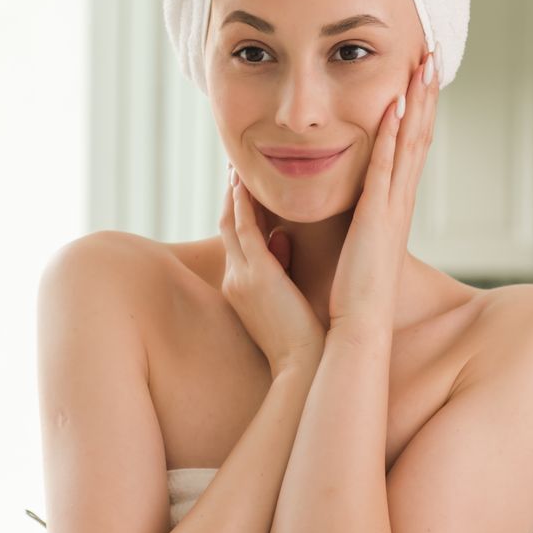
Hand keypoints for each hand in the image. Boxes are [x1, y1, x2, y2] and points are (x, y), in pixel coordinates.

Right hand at [220, 164, 325, 376]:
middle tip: (234, 170)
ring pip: (231, 223)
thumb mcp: (287, 297)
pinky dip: (242, 203)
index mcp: (241, 288)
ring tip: (237, 168)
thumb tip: (283, 237)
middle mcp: (234, 279)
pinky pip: (243, 228)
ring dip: (233, 193)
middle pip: (227, 228)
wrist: (306, 365)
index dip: (239, 213)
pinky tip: (245, 183)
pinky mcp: (256, 273)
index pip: (236, 242)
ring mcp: (241, 276)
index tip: (245, 191)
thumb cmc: (305, 338)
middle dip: (230, 198)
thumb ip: (282, 265)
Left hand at [329, 49, 437, 330]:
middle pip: (419, 135)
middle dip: (426, 94)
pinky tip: (396, 104)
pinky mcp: (379, 215)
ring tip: (424, 65)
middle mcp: (399, 200)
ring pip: (410, 143)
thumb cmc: (352, 294)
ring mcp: (392, 206)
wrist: (357, 327)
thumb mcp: (353, 245)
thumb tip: (346, 208)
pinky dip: (394, 134)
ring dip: (417, 102)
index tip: (420, 78)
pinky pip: (388, 165)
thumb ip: (353, 221)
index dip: (417, 111)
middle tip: (432, 55)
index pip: (409, 148)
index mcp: (392, 206)